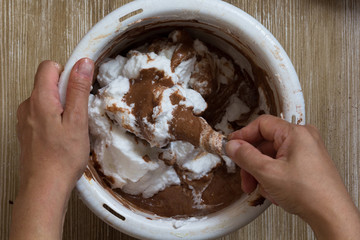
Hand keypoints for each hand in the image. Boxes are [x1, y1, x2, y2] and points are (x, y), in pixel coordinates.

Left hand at [10, 58, 93, 239]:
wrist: (45, 187)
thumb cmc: (61, 158)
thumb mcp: (77, 121)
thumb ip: (79, 90)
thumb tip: (83, 64)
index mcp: (39, 99)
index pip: (49, 66)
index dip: (68, 72)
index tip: (81, 85)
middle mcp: (27, 106)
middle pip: (48, 83)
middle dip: (67, 92)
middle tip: (78, 114)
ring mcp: (25, 119)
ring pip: (46, 99)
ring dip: (61, 106)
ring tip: (71, 128)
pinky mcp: (27, 130)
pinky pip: (42, 113)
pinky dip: (55, 118)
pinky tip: (62, 135)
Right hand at [226, 115, 359, 239]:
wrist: (330, 214)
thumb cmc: (310, 193)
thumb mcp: (268, 173)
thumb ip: (245, 156)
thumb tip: (233, 146)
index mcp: (295, 133)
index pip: (261, 124)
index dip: (243, 135)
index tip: (232, 145)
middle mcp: (303, 138)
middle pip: (265, 143)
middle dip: (252, 162)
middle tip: (245, 176)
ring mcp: (306, 151)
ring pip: (271, 156)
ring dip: (261, 172)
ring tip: (260, 188)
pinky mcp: (306, 163)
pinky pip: (281, 164)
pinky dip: (272, 176)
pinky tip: (273, 190)